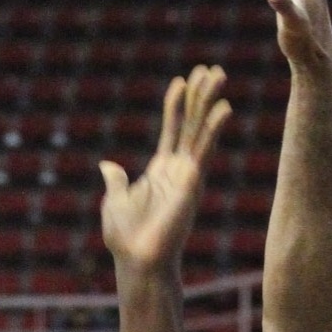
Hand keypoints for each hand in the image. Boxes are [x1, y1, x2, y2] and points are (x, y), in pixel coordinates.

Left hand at [99, 66, 230, 272]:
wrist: (138, 261)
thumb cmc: (126, 238)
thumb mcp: (115, 201)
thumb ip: (116, 181)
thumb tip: (107, 166)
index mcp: (160, 171)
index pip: (171, 130)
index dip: (176, 105)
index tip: (181, 81)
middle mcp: (178, 170)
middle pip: (191, 124)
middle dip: (200, 96)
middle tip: (210, 70)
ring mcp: (188, 175)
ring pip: (200, 130)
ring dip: (209, 102)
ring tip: (218, 74)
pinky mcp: (192, 182)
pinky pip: (204, 149)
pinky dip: (213, 128)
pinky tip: (224, 107)